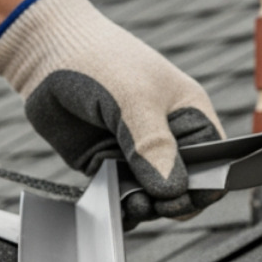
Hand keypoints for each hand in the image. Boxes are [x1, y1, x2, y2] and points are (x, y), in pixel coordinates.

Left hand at [0, 0, 223, 225]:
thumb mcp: (135, 99)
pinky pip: (121, 197)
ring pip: (152, 198)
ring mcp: (136, 154)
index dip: (205, 185)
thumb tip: (172, 191)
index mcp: (190, 116)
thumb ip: (154, 146)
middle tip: (154, 203)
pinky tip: (117, 209)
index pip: (215, 163)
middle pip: (184, 188)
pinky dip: (121, 208)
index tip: (183, 196)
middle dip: (172, 202)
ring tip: (132, 204)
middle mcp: (167, 138)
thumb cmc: (101, 60)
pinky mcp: (107, 164)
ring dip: (145, 208)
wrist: (46, 51)